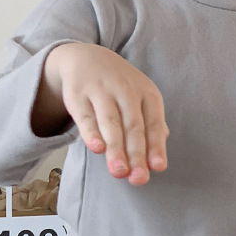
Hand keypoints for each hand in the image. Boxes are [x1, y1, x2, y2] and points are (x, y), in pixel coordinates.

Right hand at [41, 42, 168, 185]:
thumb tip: (157, 158)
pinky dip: (91, 132)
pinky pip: (86, 116)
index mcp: (147, 93)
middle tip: (138, 179)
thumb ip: (150, 126)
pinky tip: (97, 148)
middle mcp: (126, 90)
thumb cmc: (119, 86)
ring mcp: (101, 91)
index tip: (158, 168)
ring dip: (116, 149)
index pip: (153, 124)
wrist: (85, 57)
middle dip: (136, 154)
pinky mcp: (78, 94)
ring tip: (119, 172)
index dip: (156, 146)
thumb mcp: (140, 98)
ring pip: (111, 123)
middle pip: (133, 126)